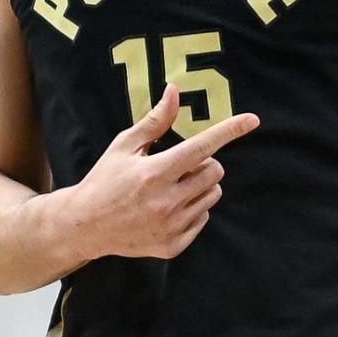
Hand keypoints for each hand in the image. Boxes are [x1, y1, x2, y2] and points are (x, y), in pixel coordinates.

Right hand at [70, 85, 258, 262]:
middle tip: (178, 166)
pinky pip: (203, 218)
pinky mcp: (173, 245)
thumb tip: (174, 91)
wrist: (86, 226)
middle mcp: (166, 201)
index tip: (252, 120)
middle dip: (204, 163)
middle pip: (215, 171)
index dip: (229, 130)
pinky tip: (166, 209)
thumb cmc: (105, 180)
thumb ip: (155, 121)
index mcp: (154, 173)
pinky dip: (192, 209)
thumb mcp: (124, 146)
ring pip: (212, 195)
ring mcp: (171, 226)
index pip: (202, 147)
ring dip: (200, 186)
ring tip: (171, 187)